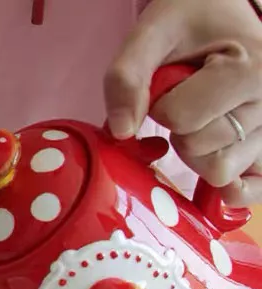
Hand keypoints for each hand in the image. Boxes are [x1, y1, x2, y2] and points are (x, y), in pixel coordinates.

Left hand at [104, 0, 261, 205]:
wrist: (231, 12)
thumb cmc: (195, 19)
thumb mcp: (154, 31)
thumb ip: (127, 76)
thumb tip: (120, 131)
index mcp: (252, 67)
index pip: (181, 119)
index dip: (162, 106)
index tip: (173, 84)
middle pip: (202, 151)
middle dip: (179, 131)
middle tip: (190, 100)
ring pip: (219, 172)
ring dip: (197, 154)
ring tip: (206, 118)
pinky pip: (253, 190)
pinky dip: (229, 190)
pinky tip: (213, 175)